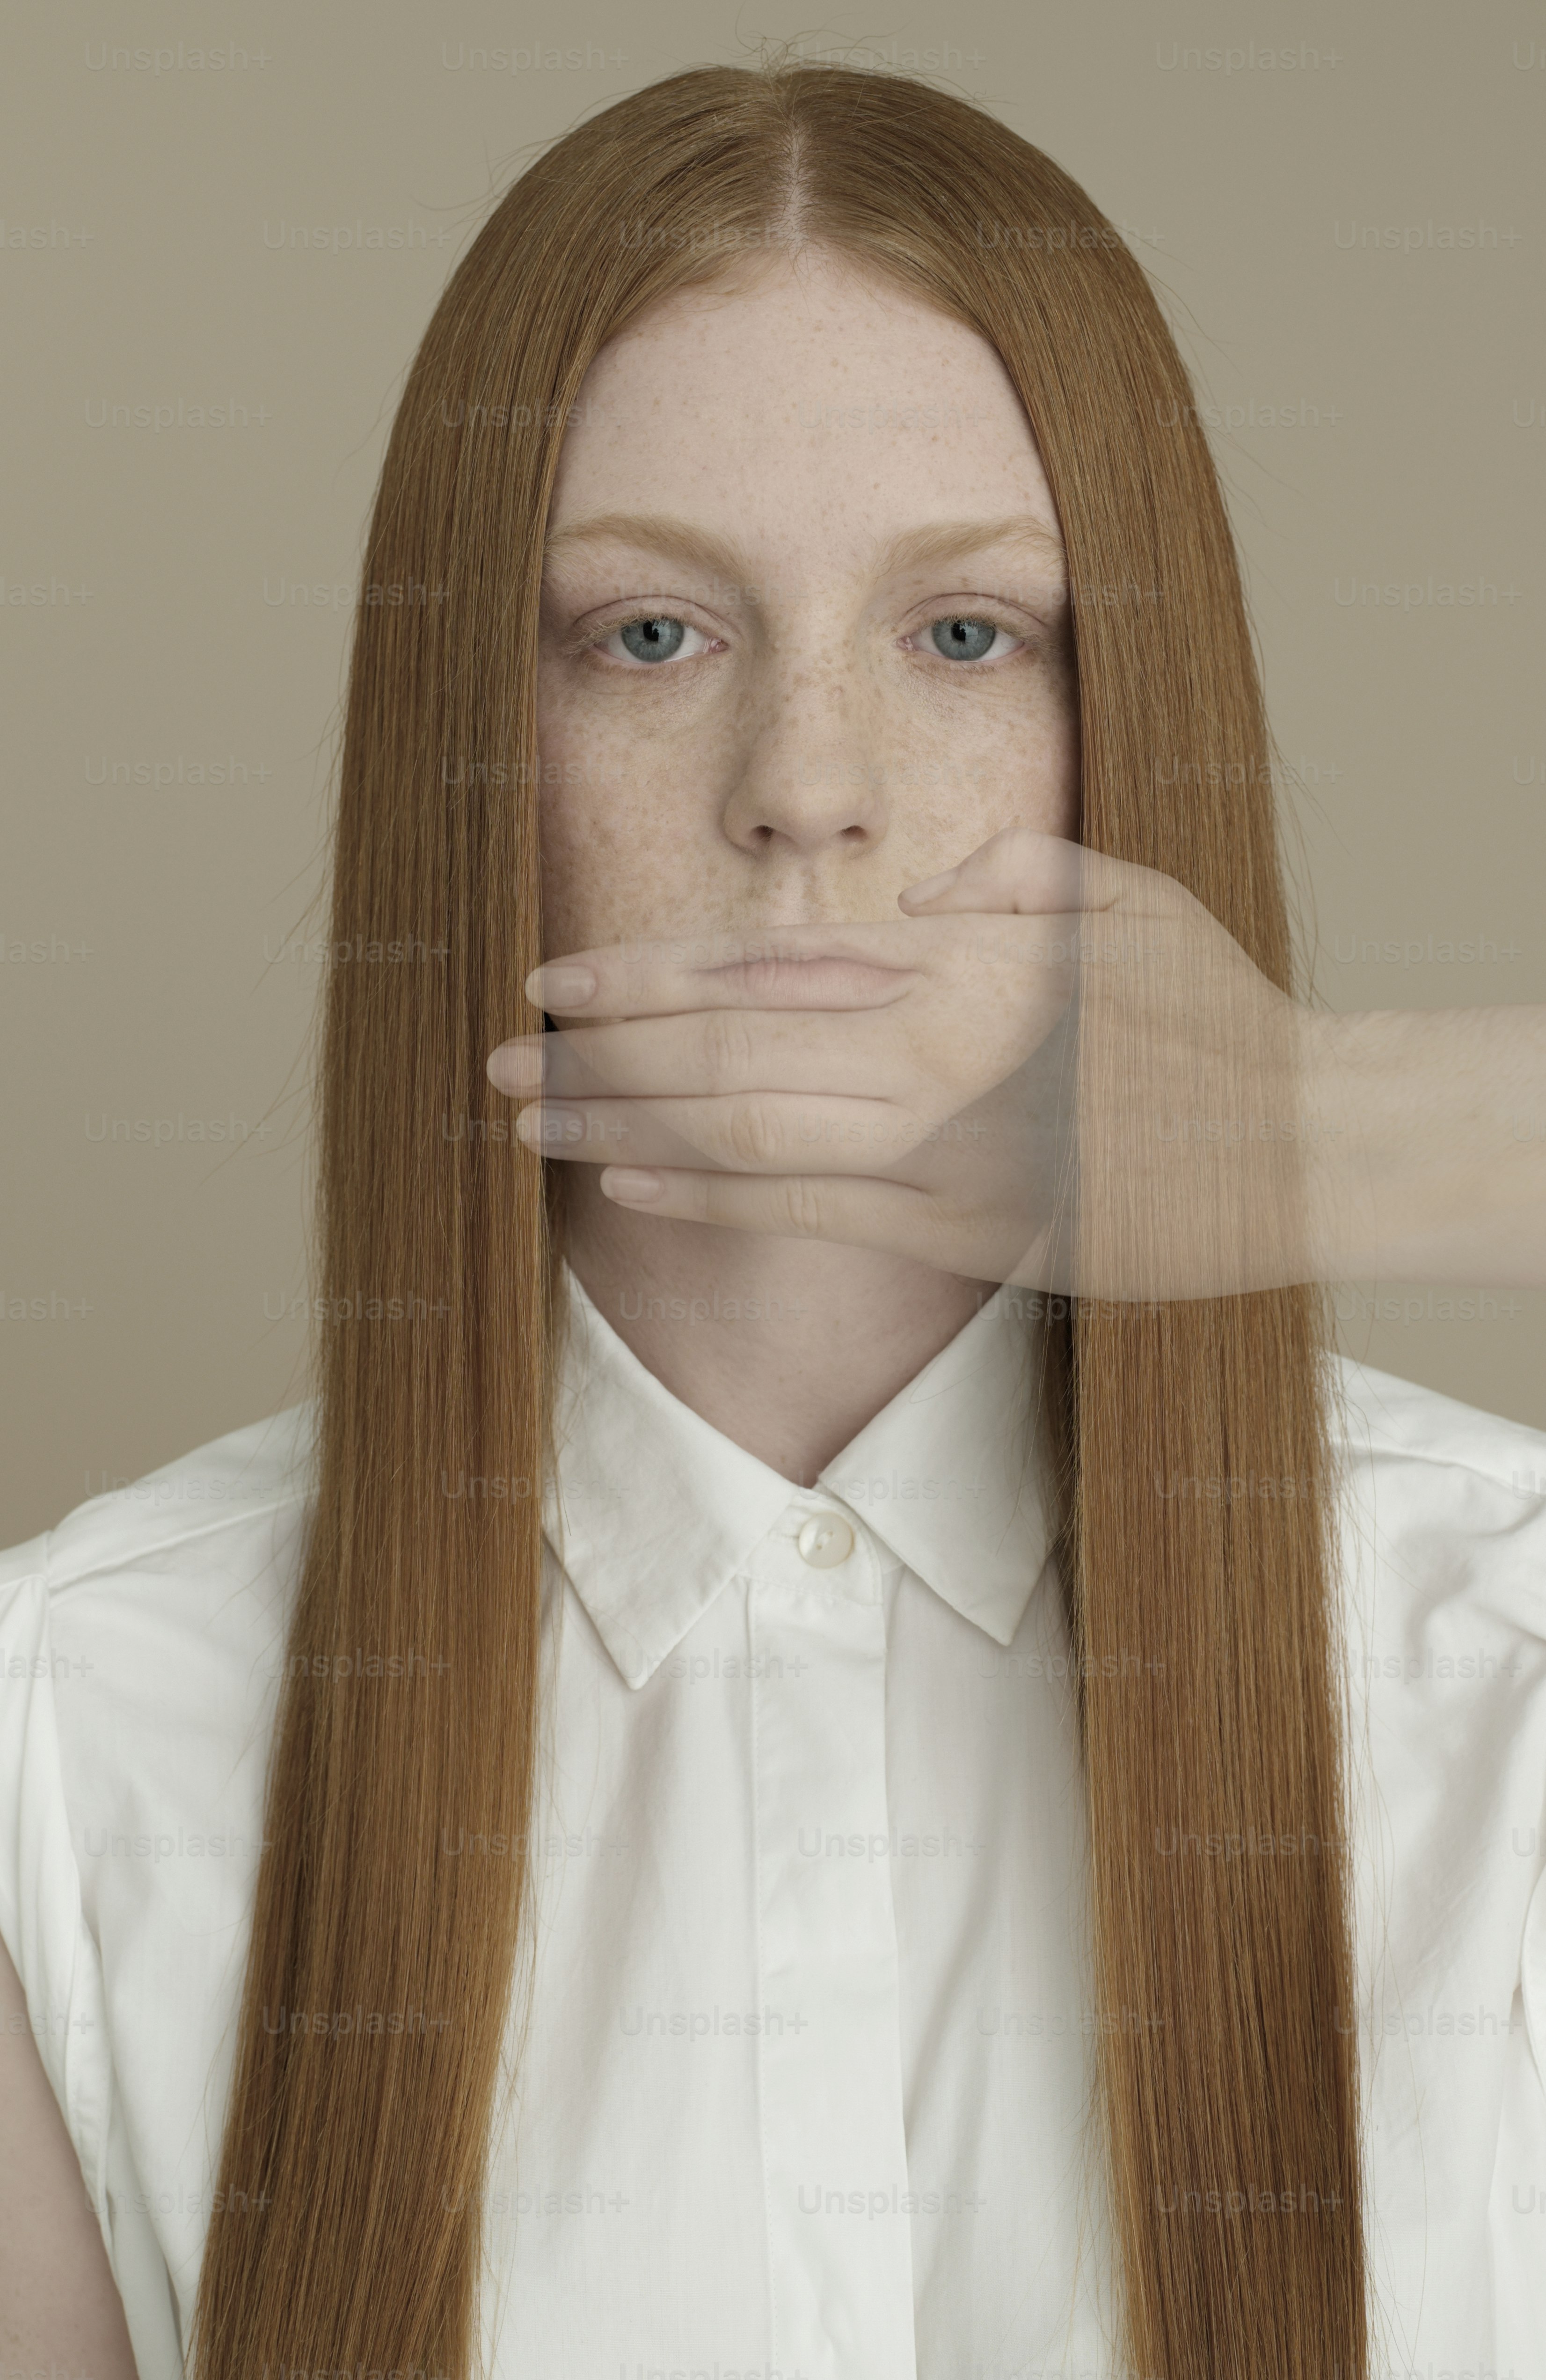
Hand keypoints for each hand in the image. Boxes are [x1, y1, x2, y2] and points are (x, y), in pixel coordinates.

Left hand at [487, 827, 1322, 1301]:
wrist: (1307, 1146)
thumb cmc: (1222, 1020)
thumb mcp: (1134, 902)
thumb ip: (1021, 879)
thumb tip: (922, 890)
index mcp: (960, 971)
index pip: (763, 966)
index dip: (645, 976)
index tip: (554, 980)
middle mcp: (931, 1057)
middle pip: (723, 1049)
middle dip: (597, 1057)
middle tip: (492, 1060)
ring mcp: (941, 1153)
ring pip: (744, 1132)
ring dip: (622, 1126)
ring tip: (524, 1123)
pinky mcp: (962, 1233)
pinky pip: (810, 1212)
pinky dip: (711, 1192)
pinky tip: (627, 1178)